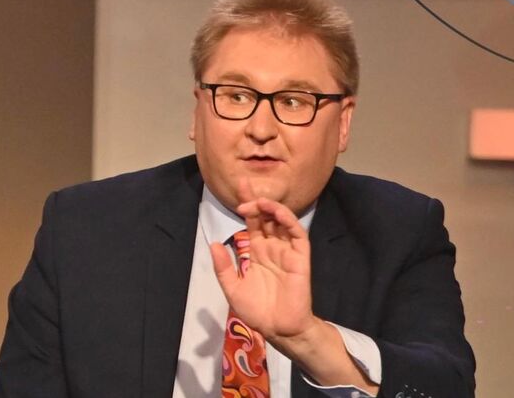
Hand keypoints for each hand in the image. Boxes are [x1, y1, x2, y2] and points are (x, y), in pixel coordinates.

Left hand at [210, 179, 314, 340]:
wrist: (278, 329)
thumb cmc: (257, 311)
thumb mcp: (232, 288)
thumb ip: (224, 267)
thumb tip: (213, 243)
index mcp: (256, 252)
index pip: (252, 223)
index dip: (246, 206)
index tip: (238, 188)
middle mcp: (272, 247)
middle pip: (265, 217)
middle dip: (255, 200)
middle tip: (244, 185)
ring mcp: (286, 251)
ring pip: (281, 221)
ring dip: (270, 208)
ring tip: (257, 201)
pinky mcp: (300, 258)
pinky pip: (297, 234)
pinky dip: (288, 220)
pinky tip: (276, 212)